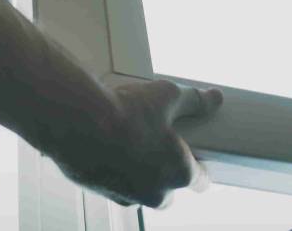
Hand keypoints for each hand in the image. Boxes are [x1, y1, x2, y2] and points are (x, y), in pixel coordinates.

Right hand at [50, 78, 222, 208]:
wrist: (77, 123)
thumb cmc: (125, 112)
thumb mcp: (167, 95)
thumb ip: (194, 100)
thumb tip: (214, 98)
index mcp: (178, 173)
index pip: (200, 181)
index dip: (201, 168)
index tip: (198, 158)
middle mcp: (154, 192)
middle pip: (168, 192)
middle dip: (166, 173)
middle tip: (158, 145)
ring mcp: (126, 195)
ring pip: (140, 190)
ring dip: (138, 172)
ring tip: (130, 141)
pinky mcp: (99, 191)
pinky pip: (114, 183)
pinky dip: (114, 169)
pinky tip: (107, 145)